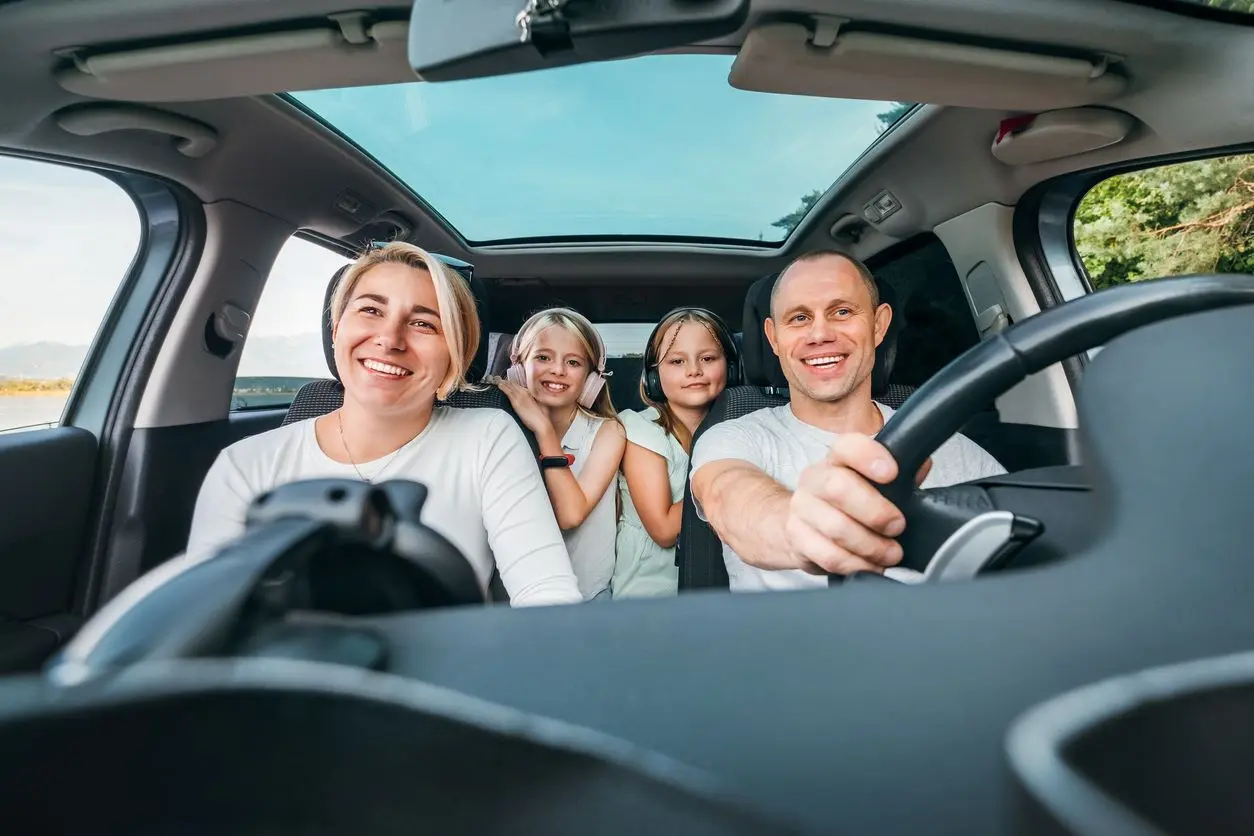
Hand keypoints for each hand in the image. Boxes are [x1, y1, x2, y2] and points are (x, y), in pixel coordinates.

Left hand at [492, 376, 552, 436]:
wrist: (541, 422)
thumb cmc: (542, 417)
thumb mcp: (539, 405)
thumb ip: (534, 399)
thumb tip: (531, 398)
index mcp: (531, 393)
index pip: (519, 385)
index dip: (512, 383)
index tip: (507, 381)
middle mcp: (525, 392)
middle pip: (514, 384)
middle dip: (506, 381)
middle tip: (499, 378)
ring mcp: (521, 396)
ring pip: (510, 386)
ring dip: (503, 382)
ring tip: (497, 380)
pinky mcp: (516, 402)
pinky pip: (508, 392)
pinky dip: (503, 387)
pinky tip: (499, 385)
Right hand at [784, 434, 931, 575]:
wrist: (807, 522)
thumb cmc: (850, 501)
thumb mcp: (876, 483)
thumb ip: (901, 473)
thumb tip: (920, 464)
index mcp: (837, 459)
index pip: (847, 446)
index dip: (869, 456)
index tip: (892, 473)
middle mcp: (814, 479)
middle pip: (837, 488)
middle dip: (875, 512)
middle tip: (897, 527)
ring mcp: (802, 509)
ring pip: (835, 528)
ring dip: (870, 546)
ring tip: (890, 554)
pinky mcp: (796, 539)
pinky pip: (828, 556)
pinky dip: (855, 565)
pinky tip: (871, 565)